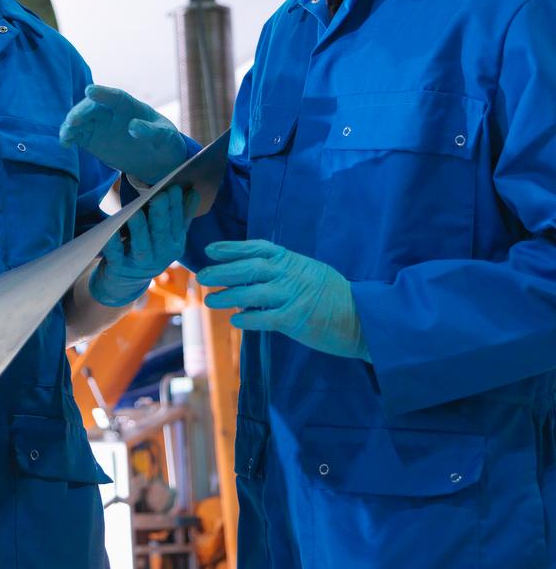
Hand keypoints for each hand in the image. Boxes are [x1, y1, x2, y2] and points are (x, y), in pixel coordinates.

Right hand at [59, 85, 188, 185]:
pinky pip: (76, 134)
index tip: (90, 90)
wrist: (156, 159)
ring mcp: (99, 125)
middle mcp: (111, 112)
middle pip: (92, 107)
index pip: (115, 96)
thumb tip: (133, 127)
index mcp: (130, 106)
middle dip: (81, 111)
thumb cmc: (163, 141)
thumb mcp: (165, 136)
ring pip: (81, 119)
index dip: (102, 93)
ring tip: (66, 134)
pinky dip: (68, 137)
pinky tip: (65, 143)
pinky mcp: (91, 139)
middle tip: (73, 120)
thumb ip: (150, 131)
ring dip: (71, 124)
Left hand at [89, 184, 197, 307]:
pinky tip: (110, 231)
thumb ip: (181, 215)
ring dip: (139, 229)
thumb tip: (193, 190)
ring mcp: (140, 263)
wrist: (126, 282)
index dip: (176, 206)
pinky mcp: (120, 267)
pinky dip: (113, 243)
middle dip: (160, 214)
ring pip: (141, 245)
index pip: (177, 223)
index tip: (173, 187)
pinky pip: (116, 254)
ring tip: (137, 212)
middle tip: (159, 195)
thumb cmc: (150, 249)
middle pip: (161, 233)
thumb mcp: (169, 236)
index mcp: (175, 244)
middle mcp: (161, 255)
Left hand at [198, 240, 368, 359]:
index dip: (232, 248)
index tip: (210, 250)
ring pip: (252, 292)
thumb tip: (252, 273)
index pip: (257, 248)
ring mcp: (293, 296)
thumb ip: (284, 270)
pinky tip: (236, 321)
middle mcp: (290, 274)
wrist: (366, 319)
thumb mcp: (310, 272)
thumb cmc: (335, 296)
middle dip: (222, 270)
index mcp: (293, 260)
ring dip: (228, 296)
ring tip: (210, 300)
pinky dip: (248, 319)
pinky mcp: (297, 319)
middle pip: (249, 268)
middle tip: (202, 276)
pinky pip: (265, 318)